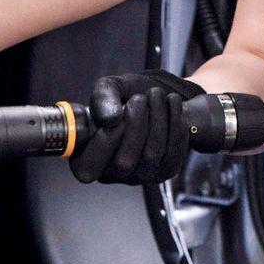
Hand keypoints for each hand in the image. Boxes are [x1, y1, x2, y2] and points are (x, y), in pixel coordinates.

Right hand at [69, 69, 204, 184]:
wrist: (158, 97)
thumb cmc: (126, 94)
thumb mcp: (110, 88)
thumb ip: (102, 98)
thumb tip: (110, 120)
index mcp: (88, 157)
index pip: (89, 168)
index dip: (103, 141)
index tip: (117, 116)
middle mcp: (113, 174)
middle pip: (124, 161)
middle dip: (135, 122)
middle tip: (139, 98)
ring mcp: (142, 175)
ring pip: (152, 154)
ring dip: (157, 116)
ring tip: (156, 95)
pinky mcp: (167, 170)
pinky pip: (173, 150)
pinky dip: (175, 120)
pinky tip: (171, 103)